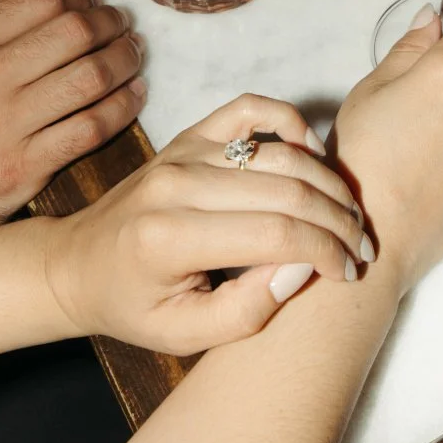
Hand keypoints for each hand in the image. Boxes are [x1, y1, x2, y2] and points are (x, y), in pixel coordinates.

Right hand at [0, 0, 144, 230]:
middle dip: (111, 24)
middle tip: (123, 26)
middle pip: (75, 33)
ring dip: (125, 60)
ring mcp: (3, 126)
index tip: (94, 3)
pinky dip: (124, 106)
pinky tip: (134, 94)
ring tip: (133, 53)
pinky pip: (92, 127)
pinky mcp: (23, 167)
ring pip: (91, 78)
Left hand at [48, 94, 373, 355]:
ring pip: (280, 153)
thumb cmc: (133, 304)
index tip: (350, 272)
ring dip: (327, 181)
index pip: (276, 234)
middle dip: (338, 220)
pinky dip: (290, 121)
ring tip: (347, 214)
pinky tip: (313, 153)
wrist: (80, 262)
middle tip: (362, 247)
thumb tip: (305, 265)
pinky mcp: (191, 134)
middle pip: (287, 190)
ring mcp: (185, 151)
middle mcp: (178, 184)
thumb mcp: (185, 333)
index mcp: (171, 238)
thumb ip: (249, 308)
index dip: (328, 251)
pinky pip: (251, 109)